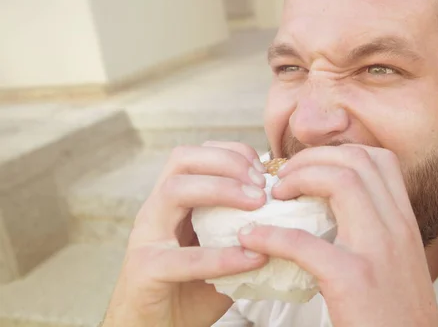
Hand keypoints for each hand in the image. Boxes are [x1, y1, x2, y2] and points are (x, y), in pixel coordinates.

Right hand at [102, 142, 269, 326]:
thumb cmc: (192, 287)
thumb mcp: (221, 248)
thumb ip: (245, 229)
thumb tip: (289, 214)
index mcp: (173, 200)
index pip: (197, 153)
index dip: (233, 152)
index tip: (265, 172)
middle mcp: (156, 210)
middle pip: (182, 159)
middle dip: (227, 162)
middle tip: (262, 186)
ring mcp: (146, 237)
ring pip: (175, 191)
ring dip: (222, 190)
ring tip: (257, 205)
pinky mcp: (145, 270)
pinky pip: (183, 258)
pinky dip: (222, 256)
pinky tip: (253, 258)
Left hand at [237, 145, 437, 326]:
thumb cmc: (396, 313)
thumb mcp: (396, 259)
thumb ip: (372, 230)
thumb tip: (328, 213)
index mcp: (403, 221)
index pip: (379, 159)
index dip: (338, 152)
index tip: (311, 166)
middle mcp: (396, 227)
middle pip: (356, 160)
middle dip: (312, 158)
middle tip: (284, 176)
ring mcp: (377, 250)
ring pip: (341, 181)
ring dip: (299, 179)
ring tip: (276, 195)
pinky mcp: (353, 279)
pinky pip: (304, 243)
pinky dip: (271, 236)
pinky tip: (252, 238)